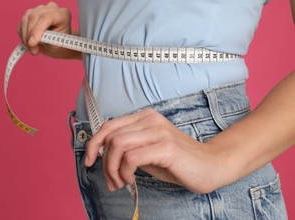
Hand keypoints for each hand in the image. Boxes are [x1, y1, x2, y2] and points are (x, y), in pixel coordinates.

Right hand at [17, 1, 80, 58]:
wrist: (59, 43)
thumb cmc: (60, 44)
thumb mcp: (57, 46)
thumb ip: (46, 41)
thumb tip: (32, 41)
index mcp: (62, 14)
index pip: (46, 17)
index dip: (37, 30)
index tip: (32, 43)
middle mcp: (51, 8)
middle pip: (34, 17)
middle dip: (30, 36)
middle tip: (33, 51)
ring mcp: (39, 9)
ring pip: (25, 20)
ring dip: (25, 37)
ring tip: (32, 49)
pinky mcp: (30, 13)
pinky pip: (21, 24)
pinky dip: (22, 35)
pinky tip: (28, 43)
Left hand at [85, 109, 225, 193]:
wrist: (210, 165)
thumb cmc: (176, 161)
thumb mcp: (146, 151)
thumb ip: (127, 148)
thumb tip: (100, 155)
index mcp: (144, 117)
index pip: (108, 126)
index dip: (93, 144)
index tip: (89, 161)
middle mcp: (149, 120)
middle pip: (110, 137)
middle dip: (104, 163)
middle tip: (111, 181)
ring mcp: (158, 131)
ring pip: (117, 145)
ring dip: (112, 169)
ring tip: (120, 182)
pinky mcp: (165, 147)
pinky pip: (131, 157)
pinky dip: (125, 172)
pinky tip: (132, 180)